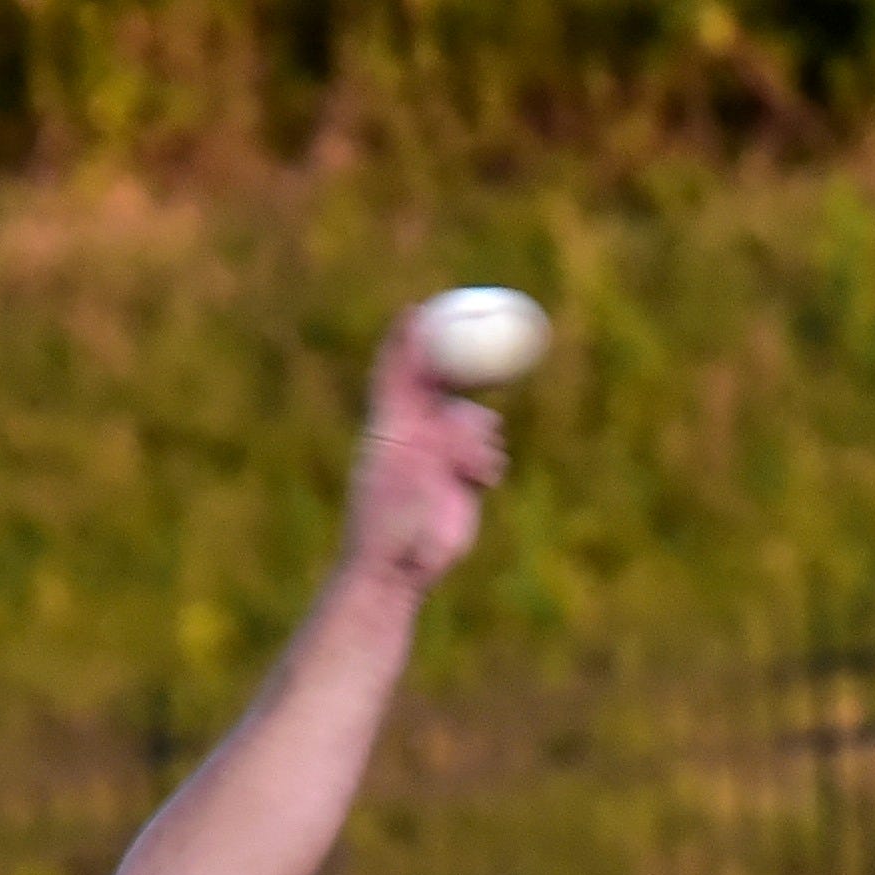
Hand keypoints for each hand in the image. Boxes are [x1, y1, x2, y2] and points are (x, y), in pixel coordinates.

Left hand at [342, 313, 508, 598]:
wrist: (398, 569)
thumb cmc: (384, 516)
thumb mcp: (394, 449)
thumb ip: (402, 396)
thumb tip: (412, 351)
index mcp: (389, 425)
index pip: (398, 369)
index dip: (408, 337)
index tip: (420, 305)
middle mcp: (415, 437)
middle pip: (444, 387)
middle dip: (465, 370)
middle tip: (490, 345)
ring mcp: (439, 458)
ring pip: (474, 419)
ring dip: (479, 434)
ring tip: (469, 463)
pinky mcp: (460, 481)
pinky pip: (487, 454)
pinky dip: (488, 460)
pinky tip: (483, 479)